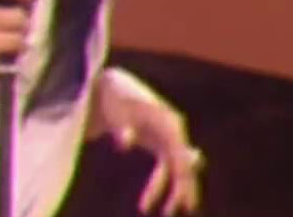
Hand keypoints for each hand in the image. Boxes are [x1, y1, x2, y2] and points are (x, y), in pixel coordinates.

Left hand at [91, 68, 202, 215]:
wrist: (109, 87)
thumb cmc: (114, 95)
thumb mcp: (116, 108)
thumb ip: (121, 126)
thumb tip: (125, 143)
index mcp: (167, 120)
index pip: (178, 150)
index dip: (179, 170)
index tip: (175, 187)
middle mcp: (172, 130)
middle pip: (183, 163)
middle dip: (181, 187)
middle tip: (171, 210)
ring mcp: (166, 137)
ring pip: (176, 169)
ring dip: (175, 190)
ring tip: (167, 212)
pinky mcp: (156, 143)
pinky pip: (165, 168)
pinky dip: (161, 184)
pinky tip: (152, 203)